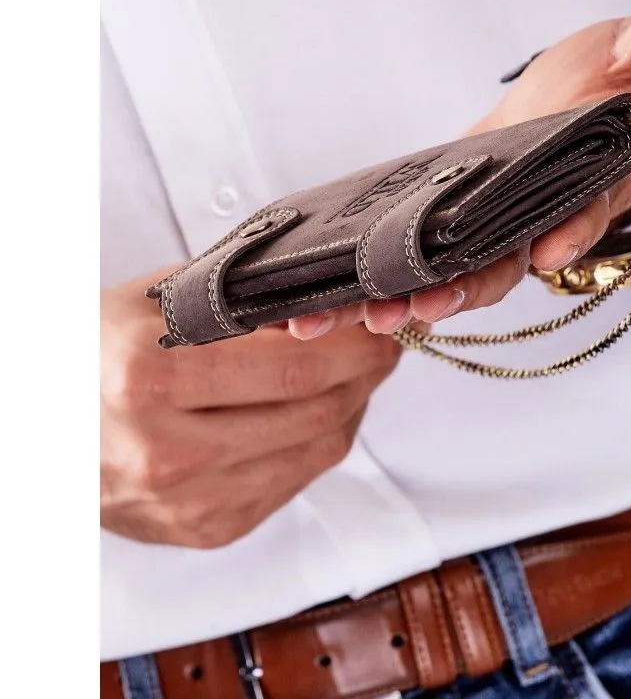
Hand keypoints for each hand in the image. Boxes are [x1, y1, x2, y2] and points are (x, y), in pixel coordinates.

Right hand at [101, 268, 400, 547]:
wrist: (49, 427)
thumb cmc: (98, 354)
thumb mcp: (159, 303)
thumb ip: (243, 301)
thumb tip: (329, 303)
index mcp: (149, 381)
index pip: (294, 368)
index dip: (354, 347)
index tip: (379, 326)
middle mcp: (168, 453)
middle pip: (316, 412)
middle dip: (365, 373)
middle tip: (382, 345)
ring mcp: (190, 503)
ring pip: (317, 451)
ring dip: (351, 406)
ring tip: (355, 373)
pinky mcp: (207, 529)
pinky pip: (295, 481)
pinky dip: (320, 441)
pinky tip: (317, 411)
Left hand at [288, 0, 630, 339]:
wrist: (581, 85)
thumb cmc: (613, 75)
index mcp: (580, 189)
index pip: (571, 219)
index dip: (558, 240)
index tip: (543, 253)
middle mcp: (532, 218)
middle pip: (495, 267)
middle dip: (455, 292)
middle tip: (411, 311)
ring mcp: (490, 217)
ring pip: (451, 267)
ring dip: (410, 292)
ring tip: (366, 312)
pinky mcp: (453, 203)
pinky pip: (420, 241)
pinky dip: (390, 264)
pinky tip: (352, 285)